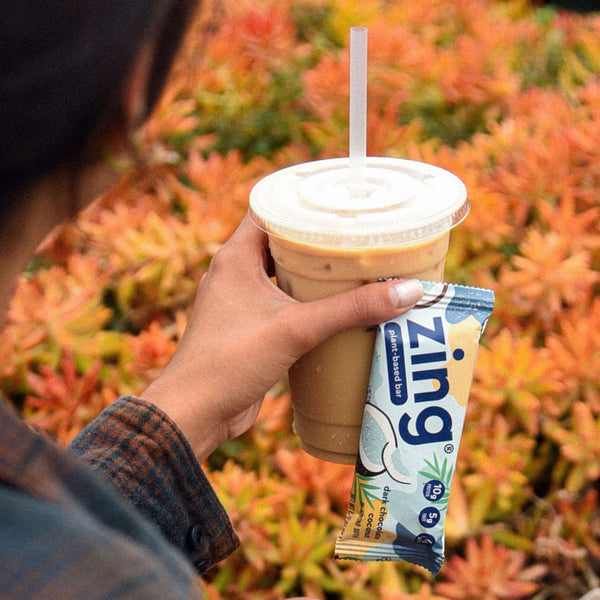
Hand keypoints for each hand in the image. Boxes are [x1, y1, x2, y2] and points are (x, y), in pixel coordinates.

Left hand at [141, 216, 422, 461]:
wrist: (195, 413)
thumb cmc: (232, 362)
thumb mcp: (296, 329)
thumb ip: (351, 309)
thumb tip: (408, 291)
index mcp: (235, 257)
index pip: (270, 210)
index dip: (303, 201)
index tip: (340, 201)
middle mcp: (234, 273)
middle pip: (280, 242)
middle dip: (317, 239)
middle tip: (357, 235)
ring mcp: (239, 302)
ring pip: (281, 275)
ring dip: (312, 274)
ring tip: (353, 268)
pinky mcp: (248, 328)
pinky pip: (281, 303)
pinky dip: (305, 302)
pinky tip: (334, 309)